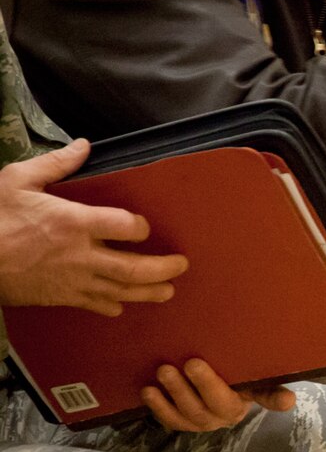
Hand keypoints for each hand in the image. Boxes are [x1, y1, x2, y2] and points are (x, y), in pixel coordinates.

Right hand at [0, 140, 186, 314]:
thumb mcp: (17, 180)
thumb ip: (55, 164)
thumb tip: (83, 146)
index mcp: (73, 222)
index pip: (126, 226)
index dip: (141, 227)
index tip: (144, 227)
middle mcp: (81, 255)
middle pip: (135, 267)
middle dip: (163, 268)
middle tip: (181, 265)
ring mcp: (73, 280)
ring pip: (122, 291)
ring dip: (149, 292)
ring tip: (168, 290)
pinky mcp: (61, 297)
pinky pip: (96, 305)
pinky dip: (113, 305)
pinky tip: (121, 304)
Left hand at [140, 360, 292, 432]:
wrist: (208, 386)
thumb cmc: (233, 379)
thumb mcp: (252, 380)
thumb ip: (268, 388)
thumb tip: (290, 400)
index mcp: (241, 406)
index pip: (249, 401)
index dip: (249, 395)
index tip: (248, 384)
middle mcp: (221, 418)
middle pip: (209, 409)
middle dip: (199, 387)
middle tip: (189, 363)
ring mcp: (198, 421)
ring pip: (187, 415)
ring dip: (174, 394)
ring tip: (164, 371)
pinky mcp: (178, 420)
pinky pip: (168, 419)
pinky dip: (157, 407)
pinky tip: (148, 390)